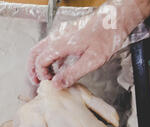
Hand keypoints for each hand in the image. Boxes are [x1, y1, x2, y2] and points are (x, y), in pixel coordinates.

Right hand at [28, 1, 142, 88]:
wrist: (116, 18)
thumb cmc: (107, 37)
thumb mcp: (91, 61)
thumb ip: (72, 74)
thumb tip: (56, 85)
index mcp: (60, 44)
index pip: (40, 61)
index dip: (42, 74)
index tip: (51, 83)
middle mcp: (57, 37)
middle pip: (34, 53)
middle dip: (33, 69)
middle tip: (36, 81)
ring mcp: (60, 34)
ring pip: (41, 48)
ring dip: (39, 63)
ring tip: (46, 76)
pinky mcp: (66, 33)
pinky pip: (50, 46)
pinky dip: (49, 57)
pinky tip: (58, 66)